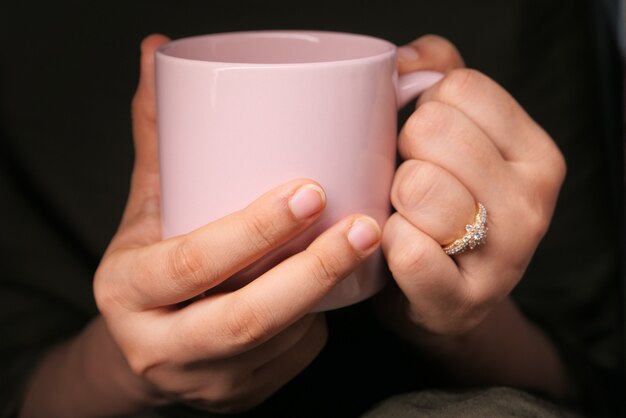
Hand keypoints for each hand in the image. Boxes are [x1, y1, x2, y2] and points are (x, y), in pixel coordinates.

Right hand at [19, 34, 381, 417]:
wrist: (140, 341)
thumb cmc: (150, 261)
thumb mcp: (148, 204)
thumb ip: (160, 136)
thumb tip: (156, 51)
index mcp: (129, 288)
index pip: (193, 263)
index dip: (253, 230)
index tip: (311, 191)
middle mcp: (157, 344)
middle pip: (244, 318)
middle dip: (313, 271)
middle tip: (365, 224)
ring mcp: (199, 382)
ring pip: (278, 343)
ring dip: (326, 296)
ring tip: (362, 247)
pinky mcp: (233, 401)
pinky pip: (292, 363)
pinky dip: (320, 325)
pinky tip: (334, 291)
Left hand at [384, 35, 565, 334]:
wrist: (446, 299)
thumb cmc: (443, 209)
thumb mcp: (458, 139)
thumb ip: (439, 76)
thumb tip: (404, 59)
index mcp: (536, 153)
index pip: (460, 88)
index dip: (423, 110)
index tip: (425, 144)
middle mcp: (532, 202)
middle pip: (434, 130)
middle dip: (404, 154)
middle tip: (411, 183)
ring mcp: (503, 256)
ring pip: (418, 186)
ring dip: (395, 201)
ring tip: (408, 217)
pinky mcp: (461, 300)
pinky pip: (404, 247)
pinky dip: (387, 245)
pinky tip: (399, 252)